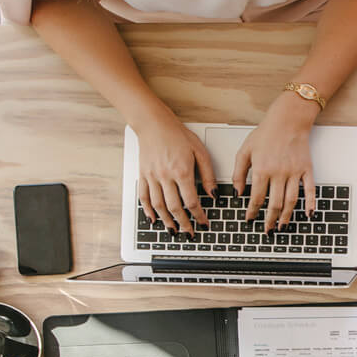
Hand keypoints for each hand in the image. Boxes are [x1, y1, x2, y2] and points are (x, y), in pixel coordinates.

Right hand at [137, 114, 216, 234]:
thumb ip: (208, 175)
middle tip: (190, 233)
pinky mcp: (143, 175)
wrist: (154, 123)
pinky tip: (154, 219)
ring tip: (174, 230)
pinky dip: (148, 210)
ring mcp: (152, 176)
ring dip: (167, 221)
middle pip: (175, 208)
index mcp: (182, 171)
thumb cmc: (178, 135)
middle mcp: (165, 176)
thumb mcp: (200, 152)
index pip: (192, 201)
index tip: (204, 223)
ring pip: (158, 205)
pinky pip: (144, 196)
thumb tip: (214, 194)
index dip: (199, 216)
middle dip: (184, 224)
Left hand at [233, 93, 317, 233]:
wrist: (288, 120)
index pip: (257, 197)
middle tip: (267, 229)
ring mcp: (294, 172)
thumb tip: (238, 193)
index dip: (252, 211)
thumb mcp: (245, 150)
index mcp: (262, 169)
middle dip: (269, 219)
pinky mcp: (306, 170)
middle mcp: (279, 173)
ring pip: (291, 201)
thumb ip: (238, 173)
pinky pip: (309, 190)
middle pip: (275, 203)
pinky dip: (310, 204)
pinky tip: (309, 214)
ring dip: (287, 217)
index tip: (250, 218)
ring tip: (282, 226)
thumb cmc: (266, 133)